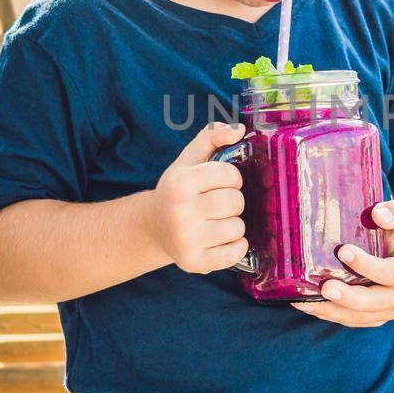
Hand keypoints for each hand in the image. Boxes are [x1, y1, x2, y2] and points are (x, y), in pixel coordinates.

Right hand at [145, 121, 247, 273]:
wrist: (153, 227)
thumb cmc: (178, 190)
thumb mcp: (189, 160)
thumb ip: (212, 137)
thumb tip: (239, 130)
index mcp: (181, 182)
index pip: (231, 175)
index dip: (232, 178)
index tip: (221, 183)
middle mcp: (181, 211)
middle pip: (236, 202)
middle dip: (233, 202)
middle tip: (219, 204)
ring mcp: (187, 239)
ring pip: (238, 228)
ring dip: (234, 224)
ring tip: (217, 222)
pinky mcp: (194, 262)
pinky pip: (235, 254)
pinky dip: (236, 247)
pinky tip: (223, 240)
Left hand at [291, 199, 393, 327]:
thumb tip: (377, 214)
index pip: (391, 272)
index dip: (368, 265)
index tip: (343, 250)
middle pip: (375, 302)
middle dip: (349, 298)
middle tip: (325, 288)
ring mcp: (390, 310)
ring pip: (360, 317)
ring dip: (333, 311)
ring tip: (306, 303)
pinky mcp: (375, 317)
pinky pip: (352, 321)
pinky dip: (331, 315)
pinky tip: (309, 306)